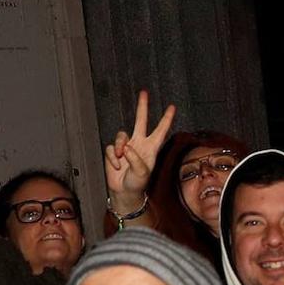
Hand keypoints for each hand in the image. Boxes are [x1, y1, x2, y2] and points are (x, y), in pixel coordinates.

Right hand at [104, 91, 175, 210]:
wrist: (124, 192)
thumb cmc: (137, 183)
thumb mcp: (142, 173)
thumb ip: (136, 159)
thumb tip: (126, 147)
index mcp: (151, 148)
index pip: (160, 130)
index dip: (166, 119)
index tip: (172, 107)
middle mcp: (139, 144)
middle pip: (141, 121)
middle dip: (142, 107)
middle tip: (144, 92)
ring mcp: (126, 147)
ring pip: (121, 135)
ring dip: (119, 148)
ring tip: (121, 162)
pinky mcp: (114, 151)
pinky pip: (111, 148)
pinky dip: (112, 158)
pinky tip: (116, 167)